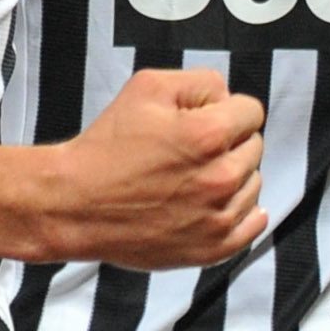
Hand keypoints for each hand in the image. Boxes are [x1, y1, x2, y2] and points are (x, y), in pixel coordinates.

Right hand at [35, 66, 267, 268]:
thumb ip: (200, 82)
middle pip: (254, 147)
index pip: (252, 112)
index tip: (202, 121)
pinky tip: (215, 203)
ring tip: (190, 178)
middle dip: (228, 142)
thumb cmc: (107, 147)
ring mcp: (219, 217)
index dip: (226, 110)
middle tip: (189, 150)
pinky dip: (241, 211)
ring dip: (232, 176)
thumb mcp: (147, 87)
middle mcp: (221, 177)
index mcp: (209, 135)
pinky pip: (253, 224)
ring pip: (253, 183)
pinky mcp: (213, 248)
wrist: (75, 205)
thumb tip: (227, 98)